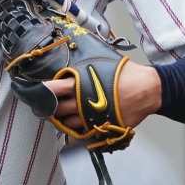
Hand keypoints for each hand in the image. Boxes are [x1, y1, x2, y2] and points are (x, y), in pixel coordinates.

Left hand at [47, 59, 161, 127]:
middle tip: (45, 106)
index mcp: (82, 84)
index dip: (44, 91)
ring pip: (69, 124)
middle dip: (49, 108)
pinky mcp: (103, 128)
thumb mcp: (101, 60)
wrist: (148, 89)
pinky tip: (76, 125)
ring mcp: (93, 118)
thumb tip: (70, 49)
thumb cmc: (126, 73)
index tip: (37, 92)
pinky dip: (77, 131)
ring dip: (62, 120)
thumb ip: (84, 60)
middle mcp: (84, 102)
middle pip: (58, 110)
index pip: (55, 89)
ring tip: (60, 115)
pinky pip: (84, 134)